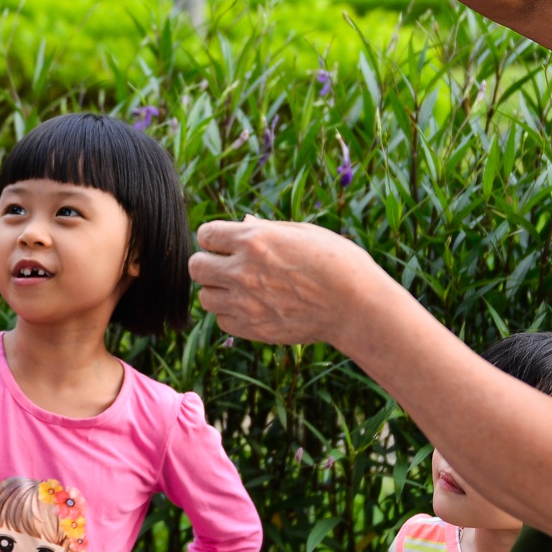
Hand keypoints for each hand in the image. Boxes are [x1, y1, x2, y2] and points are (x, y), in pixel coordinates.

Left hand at [190, 217, 385, 347]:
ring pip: (205, 297)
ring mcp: (245, 303)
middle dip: (209, 263)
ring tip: (242, 288)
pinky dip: (231, 314)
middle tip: (228, 265)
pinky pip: (222, 321)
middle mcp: (242, 271)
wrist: (356, 306)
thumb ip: (266, 229)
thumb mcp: (302, 233)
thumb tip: (243, 223)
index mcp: (254, 240)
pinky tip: (252, 307)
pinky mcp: (253, 329)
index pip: (205, 234)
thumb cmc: (337, 262)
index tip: (228, 242)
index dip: (214, 237)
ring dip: (218, 291)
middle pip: (195, 266)